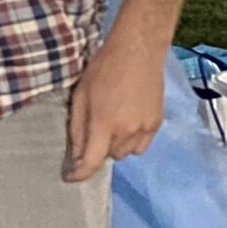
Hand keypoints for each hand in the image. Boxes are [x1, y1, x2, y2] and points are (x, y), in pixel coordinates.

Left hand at [65, 25, 165, 180]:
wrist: (138, 50)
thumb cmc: (103, 69)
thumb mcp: (80, 96)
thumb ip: (77, 128)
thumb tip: (76, 154)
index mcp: (105, 124)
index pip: (91, 161)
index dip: (79, 174)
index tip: (69, 177)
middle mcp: (127, 131)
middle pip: (109, 157)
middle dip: (98, 149)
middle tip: (94, 129)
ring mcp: (146, 128)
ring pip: (126, 153)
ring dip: (115, 146)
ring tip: (111, 123)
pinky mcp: (157, 123)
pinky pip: (141, 145)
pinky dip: (131, 141)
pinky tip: (126, 122)